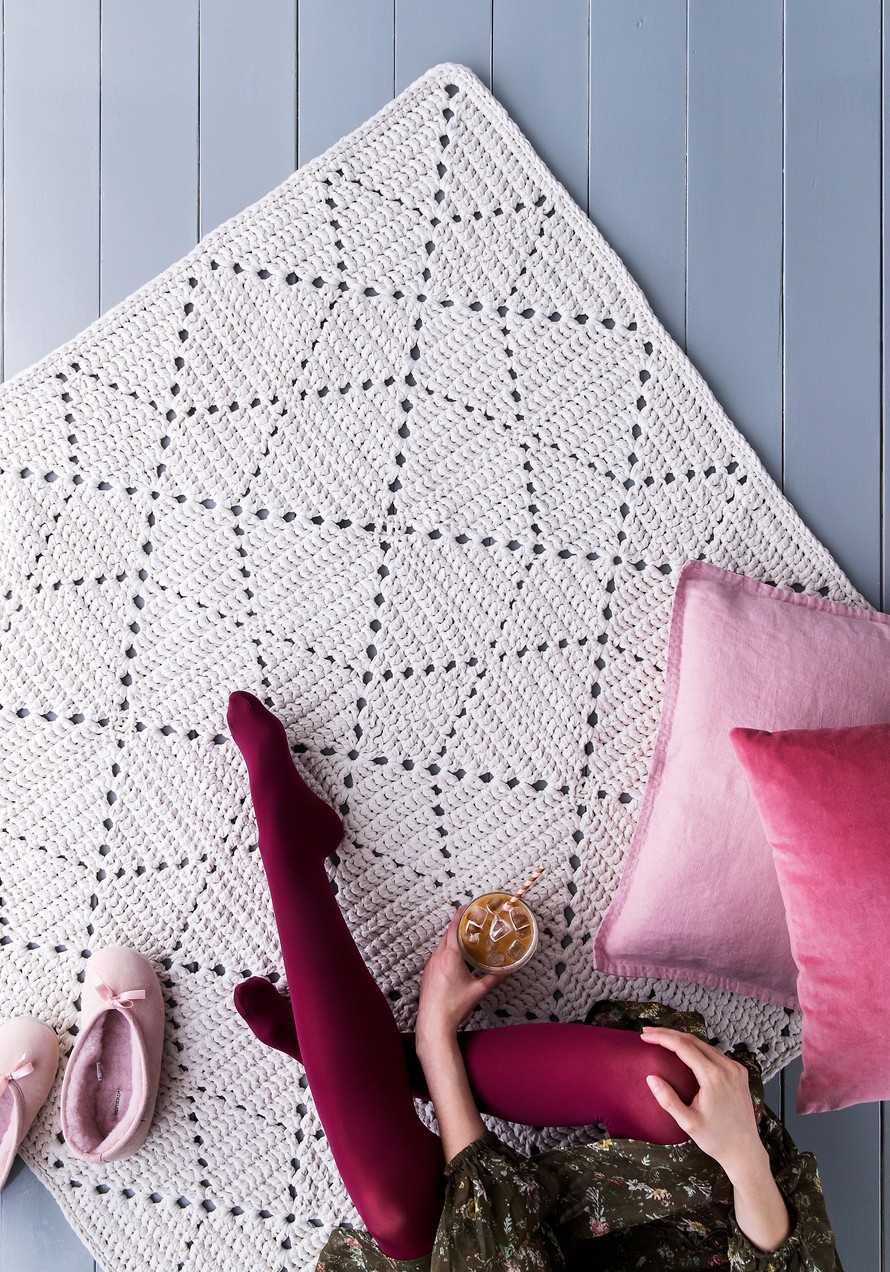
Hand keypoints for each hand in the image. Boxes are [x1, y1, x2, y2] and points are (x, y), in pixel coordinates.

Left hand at [416, 906, 501, 1050]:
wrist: (433, 1024)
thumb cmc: (454, 1007)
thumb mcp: (478, 991)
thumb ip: (494, 979)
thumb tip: (508, 971)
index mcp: (450, 957)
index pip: (453, 929)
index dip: (459, 916)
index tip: (465, 907)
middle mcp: (437, 957)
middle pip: (447, 935)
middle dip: (457, 927)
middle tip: (469, 922)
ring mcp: (429, 965)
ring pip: (440, 946)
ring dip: (451, 940)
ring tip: (463, 938)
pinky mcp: (426, 974)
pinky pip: (436, 956)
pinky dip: (445, 951)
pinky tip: (453, 958)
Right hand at [639, 1027, 766, 1178]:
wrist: (745, 1151)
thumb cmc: (716, 1139)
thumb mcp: (687, 1123)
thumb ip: (668, 1100)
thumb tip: (651, 1078)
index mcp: (713, 1077)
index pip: (683, 1046)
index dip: (662, 1038)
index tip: (644, 1036)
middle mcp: (727, 1068)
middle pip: (693, 1040)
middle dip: (669, 1034)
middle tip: (648, 1033)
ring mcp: (736, 1069)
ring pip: (704, 1044)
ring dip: (682, 1039)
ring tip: (662, 1039)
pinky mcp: (739, 1073)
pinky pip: (715, 1053)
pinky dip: (697, 1048)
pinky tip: (685, 1051)